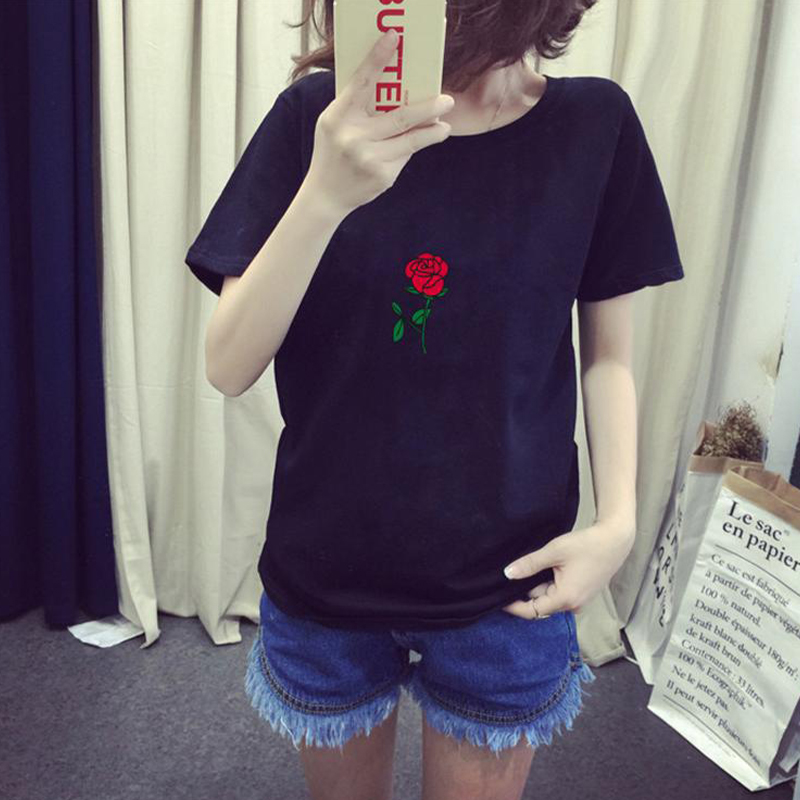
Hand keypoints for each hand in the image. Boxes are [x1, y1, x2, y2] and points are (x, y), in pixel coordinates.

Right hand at [304, 29, 453, 216]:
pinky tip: (413, 147)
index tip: (394, 38)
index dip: (377, 59)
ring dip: (432, 132)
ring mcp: (369, 158)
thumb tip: (396, 88)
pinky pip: (405, 156)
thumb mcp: (334, 123)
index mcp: (338, 117)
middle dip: (428, 108)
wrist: (326, 195)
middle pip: (400, 117)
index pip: (361, 83)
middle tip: (447, 100)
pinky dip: (411, 149)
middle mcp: (354, 137)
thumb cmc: (333, 151)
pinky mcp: (383, 176)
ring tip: (444, 127)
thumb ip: (357, 106)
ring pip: (411, 140)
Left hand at [500, 520, 635, 619]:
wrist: (615, 540)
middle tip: (519, 569)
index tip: (499, 598)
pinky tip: (550, 566)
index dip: (514, 606)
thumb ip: (530, 564)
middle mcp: (573, 605)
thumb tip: (507, 574)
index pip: (532, 611)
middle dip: (527, 589)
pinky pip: (560, 592)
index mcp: (565, 599)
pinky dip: (550, 582)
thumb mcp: (554, 551)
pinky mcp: (582, 593)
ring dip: (540, 583)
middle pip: (540, 603)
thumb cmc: (586, 545)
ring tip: (537, 563)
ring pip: (549, 596)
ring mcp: (579, 600)